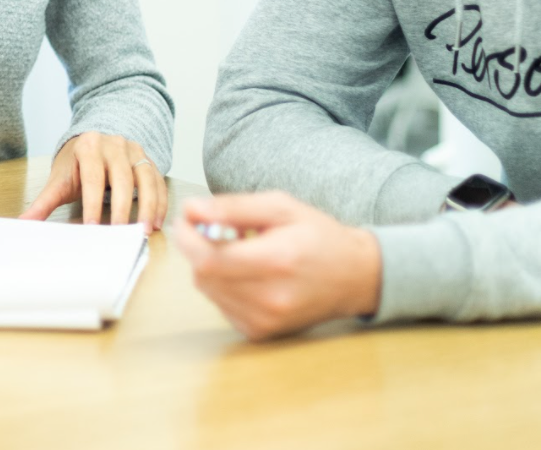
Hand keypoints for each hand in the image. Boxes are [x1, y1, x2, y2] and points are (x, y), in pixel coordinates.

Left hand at [19, 132, 166, 228]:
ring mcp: (135, 150)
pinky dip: (160, 202)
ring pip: (146, 178)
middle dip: (123, 208)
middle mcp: (114, 144)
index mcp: (89, 146)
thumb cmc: (75, 164)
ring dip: (148, 206)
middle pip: (122, 178)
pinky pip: (158, 181)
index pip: (92, 177)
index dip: (93, 203)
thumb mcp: (59, 180)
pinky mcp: (149, 159)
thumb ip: (44, 202)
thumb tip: (23, 223)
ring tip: (145, 230)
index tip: (92, 226)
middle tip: (121, 232)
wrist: (92, 141)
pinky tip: (157, 222)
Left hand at [173, 191, 381, 340]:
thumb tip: (191, 209)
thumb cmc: (319, 236)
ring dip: (210, 265)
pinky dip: (223, 284)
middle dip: (197, 247)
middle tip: (213, 228)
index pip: (209, 259)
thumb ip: (233, 207)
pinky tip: (246, 272)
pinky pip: (221, 304)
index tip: (186, 218)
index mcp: (277, 261)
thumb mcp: (281, 207)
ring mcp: (266, 321)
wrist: (355, 277)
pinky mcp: (260, 332)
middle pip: (204, 275)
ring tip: (238, 250)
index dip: (187, 237)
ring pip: (209, 290)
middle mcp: (271, 298)